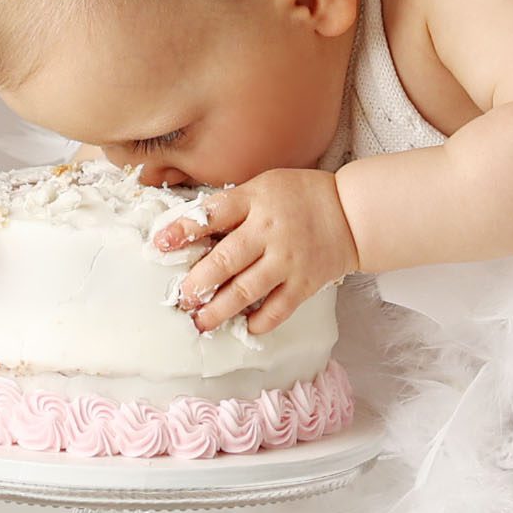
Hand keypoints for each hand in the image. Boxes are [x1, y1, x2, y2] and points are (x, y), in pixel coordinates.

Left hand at [154, 168, 359, 335]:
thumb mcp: (264, 186)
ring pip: (246, 290)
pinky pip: (277, 310)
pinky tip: (244, 325)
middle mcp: (269, 231)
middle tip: (181, 299)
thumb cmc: (300, 196)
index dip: (183, 230)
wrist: (351, 212)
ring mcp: (287, 260)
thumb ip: (233, 208)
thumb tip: (193, 233)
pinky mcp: (304, 283)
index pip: (213, 215)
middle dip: (198, 283)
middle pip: (225, 259)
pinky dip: (258, 322)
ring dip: (219, 310)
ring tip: (200, 321)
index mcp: (255, 201)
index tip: (160, 244)